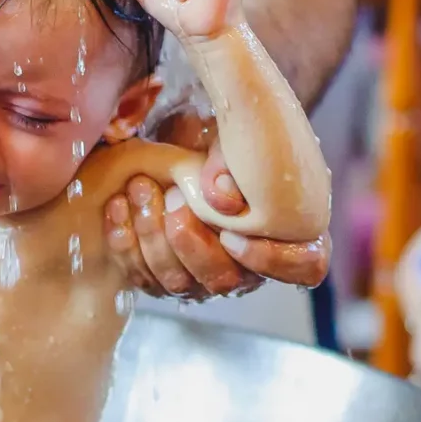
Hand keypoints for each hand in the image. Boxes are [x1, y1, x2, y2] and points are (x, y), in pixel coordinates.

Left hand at [103, 136, 329, 298]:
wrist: (181, 149)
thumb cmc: (223, 145)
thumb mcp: (236, 138)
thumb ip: (233, 161)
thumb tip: (222, 194)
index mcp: (287, 236)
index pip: (304, 268)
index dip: (271, 259)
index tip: (232, 230)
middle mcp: (247, 267)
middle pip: (224, 280)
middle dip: (191, 242)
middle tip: (173, 199)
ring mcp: (202, 278)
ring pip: (178, 283)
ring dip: (153, 236)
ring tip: (139, 189)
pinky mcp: (161, 279)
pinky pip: (142, 275)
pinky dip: (125, 241)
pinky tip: (117, 205)